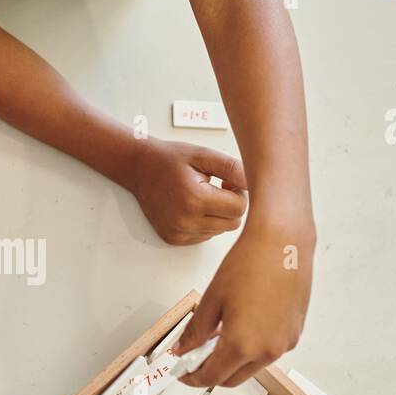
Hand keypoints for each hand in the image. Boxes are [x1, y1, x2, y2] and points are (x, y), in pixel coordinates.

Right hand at [123, 137, 247, 243]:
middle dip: (231, 206)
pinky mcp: (174, 238)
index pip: (240, 208)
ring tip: (202, 196)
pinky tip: (192, 207)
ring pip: (220, 231)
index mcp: (195, 199)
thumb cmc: (171, 160)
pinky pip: (204, 236)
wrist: (139, 169)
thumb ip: (233, 168)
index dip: (239, 193)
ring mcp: (178, 232)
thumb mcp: (204, 156)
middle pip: (233, 223)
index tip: (226, 181)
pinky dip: (205, 223)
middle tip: (217, 188)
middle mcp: (185, 221)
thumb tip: (255, 182)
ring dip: (218, 215)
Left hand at [172, 212, 315, 386]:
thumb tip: (183, 348)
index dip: (193, 378)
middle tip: (195, 357)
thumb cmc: (251, 263)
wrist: (283, 242)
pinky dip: (251, 348)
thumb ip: (196, 331)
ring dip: (233, 360)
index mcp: (243, 345)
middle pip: (233, 378)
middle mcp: (268, 350)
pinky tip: (240, 327)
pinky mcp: (295, 333)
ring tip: (217, 336)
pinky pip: (268, 351)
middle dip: (212, 372)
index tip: (184, 372)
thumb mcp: (212, 299)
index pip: (212, 377)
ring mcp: (285, 343)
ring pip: (252, 366)